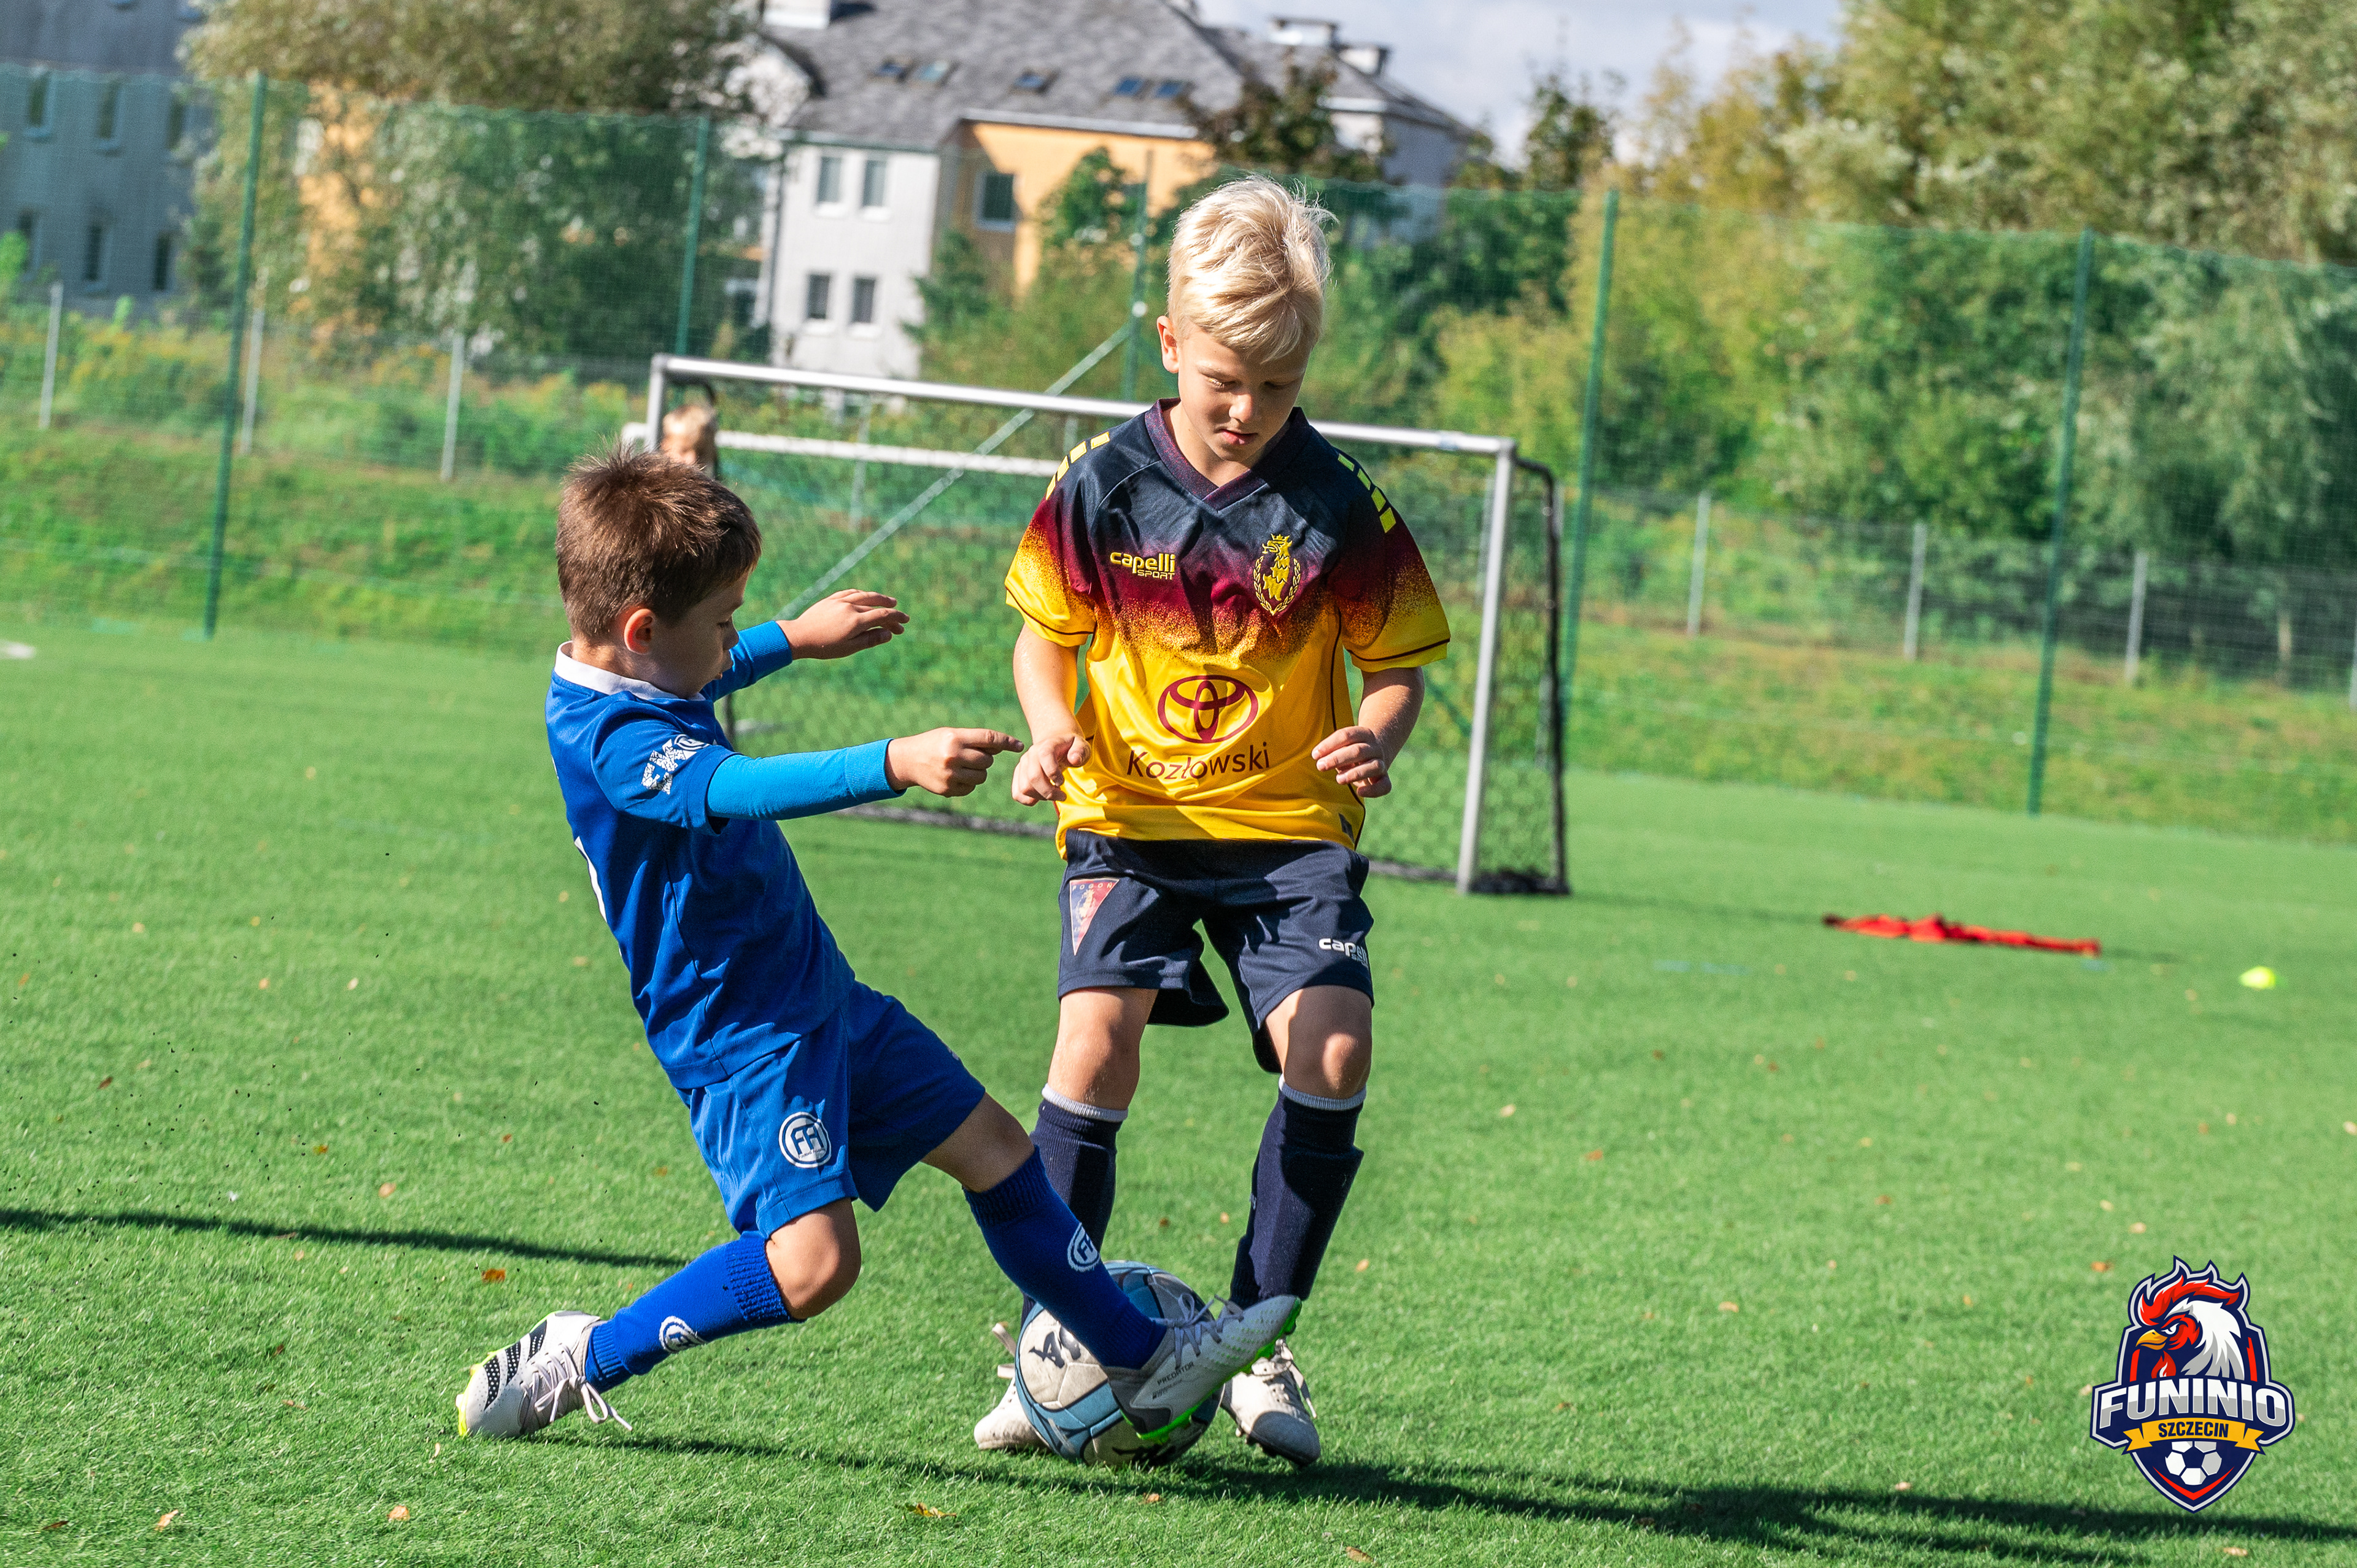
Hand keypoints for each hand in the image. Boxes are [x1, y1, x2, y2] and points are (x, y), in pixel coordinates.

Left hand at [780, 591, 907, 659]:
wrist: (798, 636)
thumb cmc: (823, 647)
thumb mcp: (849, 648)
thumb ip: (870, 640)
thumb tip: (888, 634)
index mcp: (856, 621)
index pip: (882, 616)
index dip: (896, 619)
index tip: (905, 622)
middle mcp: (850, 607)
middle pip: (876, 606)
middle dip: (890, 612)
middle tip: (900, 617)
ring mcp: (840, 601)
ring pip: (864, 596)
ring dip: (879, 598)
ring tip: (889, 601)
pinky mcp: (831, 599)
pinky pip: (850, 593)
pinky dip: (862, 594)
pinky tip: (866, 596)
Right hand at [886, 728, 1022, 797]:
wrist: (908, 760)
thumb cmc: (935, 744)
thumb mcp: (952, 734)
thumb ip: (976, 740)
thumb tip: (1003, 747)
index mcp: (955, 738)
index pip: (988, 738)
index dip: (1006, 742)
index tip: (1020, 745)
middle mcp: (953, 756)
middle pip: (987, 760)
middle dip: (984, 758)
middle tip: (970, 755)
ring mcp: (950, 775)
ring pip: (982, 776)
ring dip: (978, 771)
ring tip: (963, 765)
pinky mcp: (948, 789)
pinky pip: (971, 788)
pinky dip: (968, 783)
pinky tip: (955, 776)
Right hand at [1011, 733, 1091, 805]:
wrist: (1055, 743)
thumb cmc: (1070, 747)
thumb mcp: (1081, 745)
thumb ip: (1081, 751)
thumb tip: (1074, 760)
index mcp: (1047, 745)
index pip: (1045, 756)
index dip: (1054, 773)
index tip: (1062, 782)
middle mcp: (1031, 754)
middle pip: (1033, 777)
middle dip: (1049, 792)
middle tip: (1062, 796)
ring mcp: (1023, 764)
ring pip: (1025, 788)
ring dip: (1041, 797)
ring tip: (1054, 794)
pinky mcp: (1019, 774)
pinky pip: (1017, 793)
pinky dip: (1029, 800)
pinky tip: (1041, 797)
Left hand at [1313, 725, 1391, 797]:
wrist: (1376, 754)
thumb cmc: (1351, 752)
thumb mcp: (1342, 747)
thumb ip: (1333, 751)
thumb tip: (1320, 760)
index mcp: (1363, 734)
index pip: (1347, 735)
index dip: (1330, 744)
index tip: (1315, 755)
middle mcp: (1374, 748)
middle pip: (1359, 750)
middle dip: (1337, 758)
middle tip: (1320, 766)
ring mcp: (1381, 763)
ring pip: (1374, 766)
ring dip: (1354, 773)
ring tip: (1338, 779)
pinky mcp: (1384, 779)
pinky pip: (1384, 785)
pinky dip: (1374, 790)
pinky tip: (1360, 792)